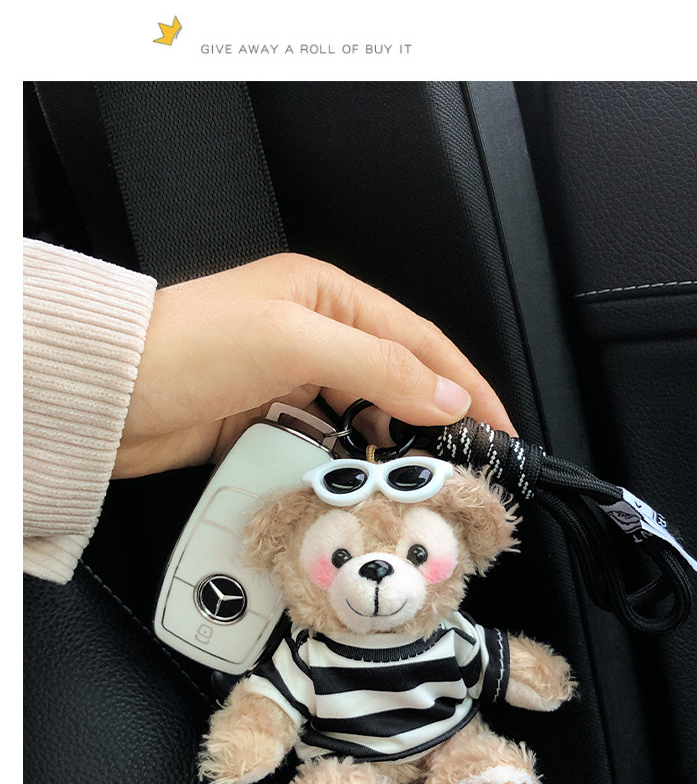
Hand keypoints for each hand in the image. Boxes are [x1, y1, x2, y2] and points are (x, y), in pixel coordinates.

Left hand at [113, 253, 515, 478]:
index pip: (418, 341)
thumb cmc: (188, 349)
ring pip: (364, 420)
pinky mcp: (265, 424)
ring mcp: (290, 382)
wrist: (107, 397)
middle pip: (397, 381)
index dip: (465, 384)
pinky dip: (348, 467)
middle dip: (435, 422)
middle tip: (467, 466)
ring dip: (391, 449)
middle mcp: (314, 335)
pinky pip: (326, 448)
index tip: (501, 428)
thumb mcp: (295, 342)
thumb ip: (378, 367)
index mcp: (327, 296)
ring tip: (420, 482)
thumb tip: (448, 396)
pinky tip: (362, 486)